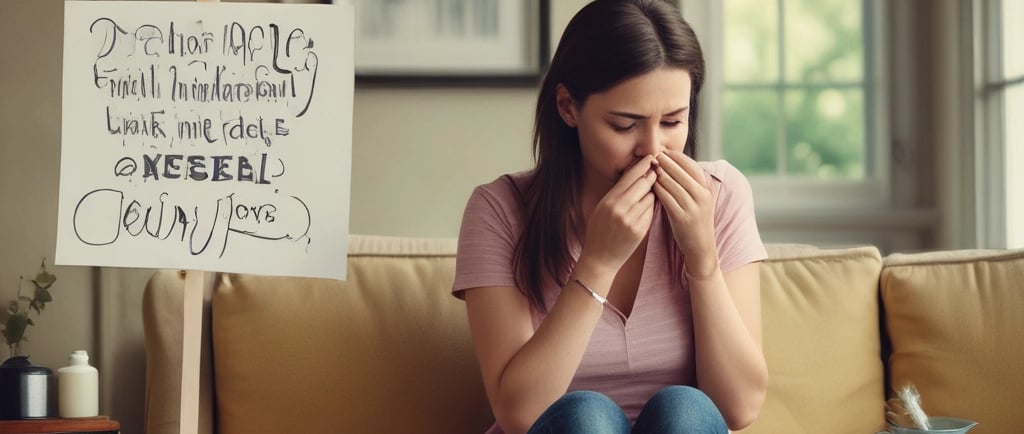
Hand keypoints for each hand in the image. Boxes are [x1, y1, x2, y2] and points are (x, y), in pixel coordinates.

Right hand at [579, 155, 657, 274]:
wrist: (600, 259)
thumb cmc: (599, 231)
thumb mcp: (601, 208)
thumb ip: (616, 193)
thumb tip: (634, 175)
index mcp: (609, 201)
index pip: (629, 177)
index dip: (642, 166)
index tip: (651, 157)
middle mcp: (620, 209)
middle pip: (643, 184)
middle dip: (651, 176)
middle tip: (657, 170)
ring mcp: (632, 220)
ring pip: (650, 197)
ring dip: (652, 193)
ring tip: (648, 193)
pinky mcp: (641, 230)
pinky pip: (651, 212)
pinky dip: (651, 207)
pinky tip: (646, 208)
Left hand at [653, 151, 717, 276]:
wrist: (701, 249)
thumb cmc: (695, 223)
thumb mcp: (698, 201)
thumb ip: (689, 185)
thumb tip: (674, 166)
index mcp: (706, 190)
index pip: (692, 166)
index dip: (677, 157)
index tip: (664, 151)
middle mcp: (702, 196)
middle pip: (681, 172)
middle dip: (666, 162)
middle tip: (653, 154)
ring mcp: (693, 207)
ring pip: (673, 183)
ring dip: (660, 173)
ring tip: (649, 166)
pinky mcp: (682, 218)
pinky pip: (667, 198)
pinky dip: (658, 189)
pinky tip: (649, 184)